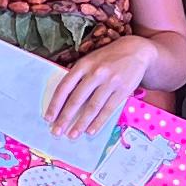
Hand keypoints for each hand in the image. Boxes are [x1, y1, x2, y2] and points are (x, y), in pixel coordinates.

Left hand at [45, 36, 166, 141]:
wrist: (136, 50)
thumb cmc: (108, 58)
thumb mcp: (90, 60)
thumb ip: (78, 76)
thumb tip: (63, 100)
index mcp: (83, 64)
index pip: (64, 87)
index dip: (55, 104)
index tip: (48, 118)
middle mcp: (95, 73)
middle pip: (76, 99)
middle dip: (65, 118)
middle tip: (57, 132)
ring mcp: (110, 82)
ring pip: (92, 107)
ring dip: (81, 123)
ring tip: (72, 135)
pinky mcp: (123, 90)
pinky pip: (108, 109)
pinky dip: (98, 122)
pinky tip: (90, 130)